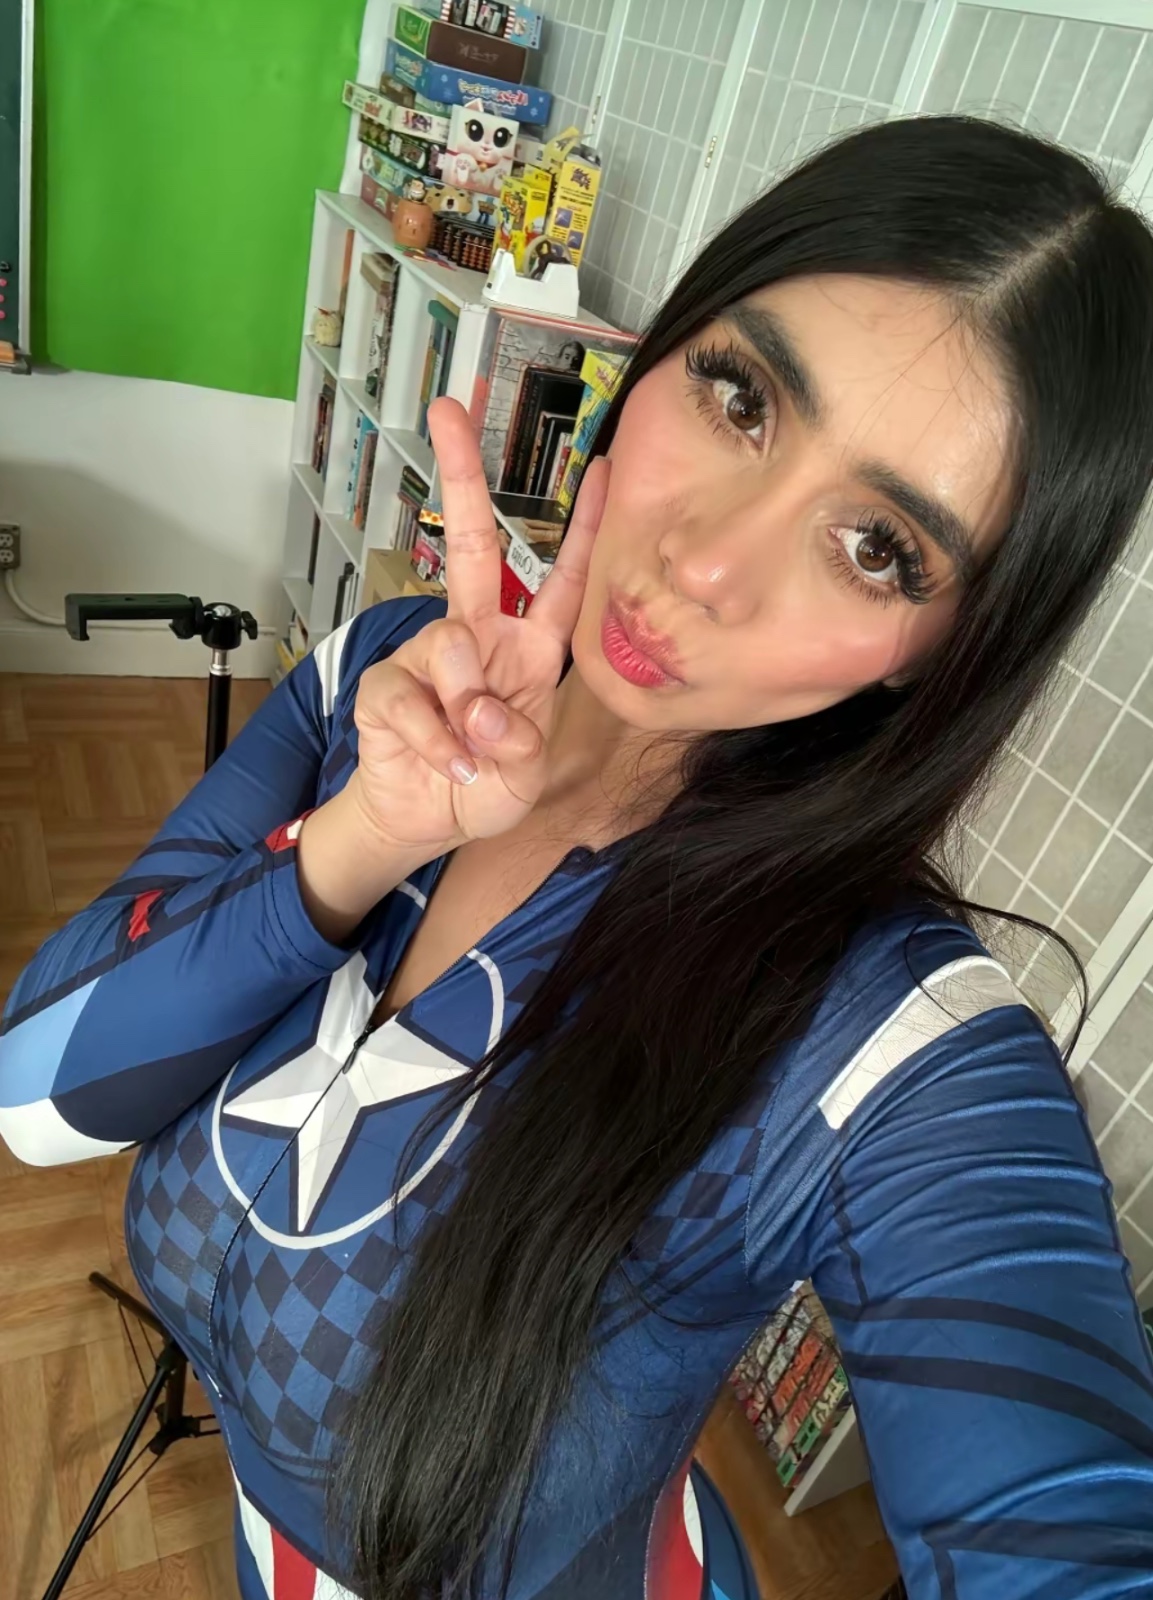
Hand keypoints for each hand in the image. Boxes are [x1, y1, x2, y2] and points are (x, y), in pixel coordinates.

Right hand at [348, 396, 609, 857]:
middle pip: (474, 543)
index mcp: (528, 650)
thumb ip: (516, 744)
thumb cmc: (485, 789)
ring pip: (446, 644)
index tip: (605, 468)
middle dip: (462, 474)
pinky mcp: (384, 685)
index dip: (587, 529)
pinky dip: (434, 741)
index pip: (564, 581)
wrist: (422, 822)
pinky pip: (408, 698)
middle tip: (448, 410)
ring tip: (472, 756)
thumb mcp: (524, 777)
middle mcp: (477, 636)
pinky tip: (449, 766)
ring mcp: (427, 655)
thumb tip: (479, 711)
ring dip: (465, 707)